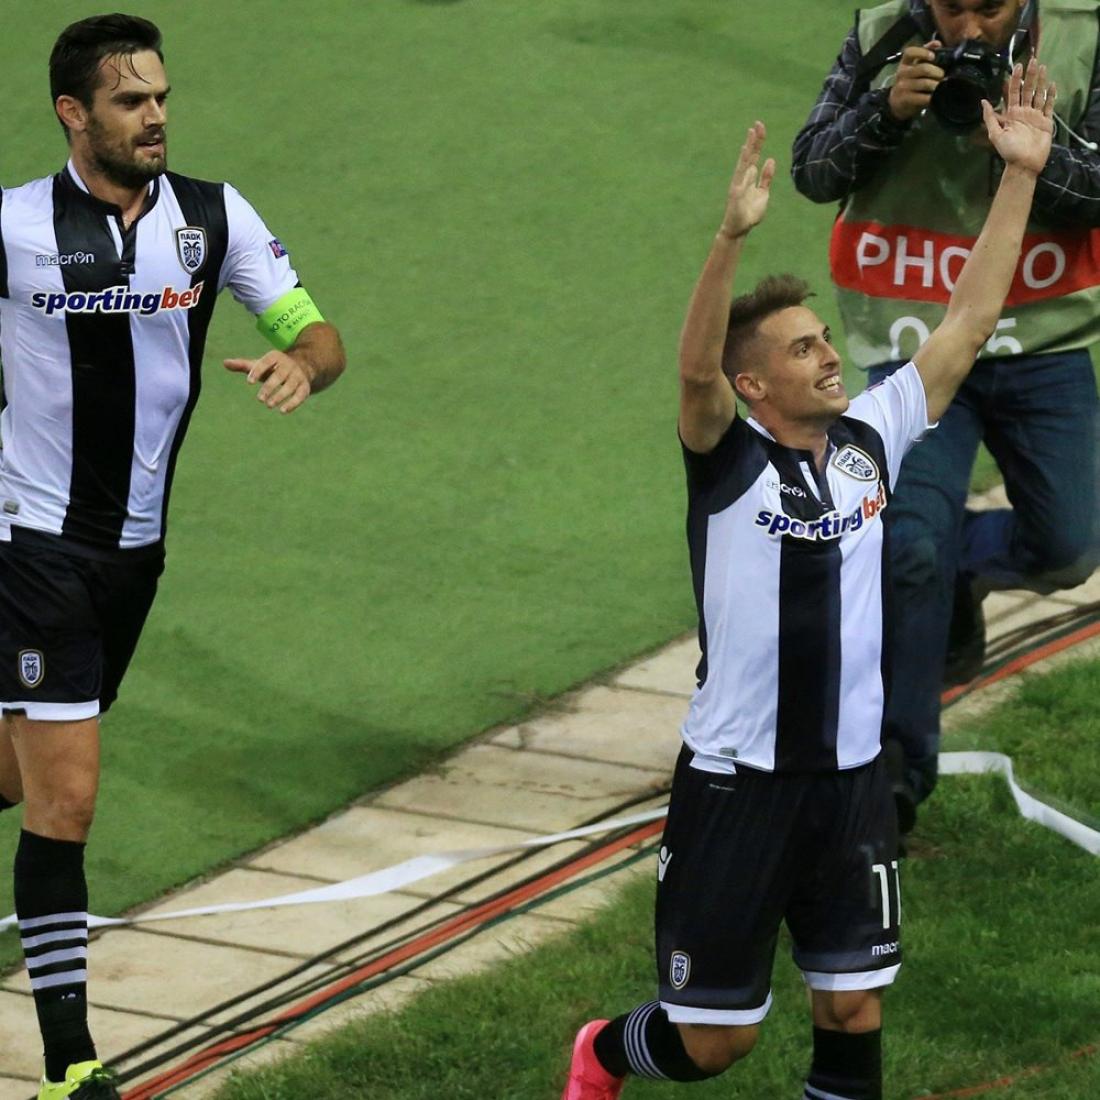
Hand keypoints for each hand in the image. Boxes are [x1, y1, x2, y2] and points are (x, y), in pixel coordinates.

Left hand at [223, 350, 313, 413]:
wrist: (303, 366)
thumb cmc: (274, 368)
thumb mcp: (260, 364)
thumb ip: (243, 365)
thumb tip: (224, 363)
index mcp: (276, 357)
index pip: (266, 362)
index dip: (258, 371)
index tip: (249, 382)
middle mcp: (289, 365)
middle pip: (279, 376)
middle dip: (269, 387)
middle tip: (259, 399)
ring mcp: (298, 376)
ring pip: (290, 386)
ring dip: (280, 396)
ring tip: (268, 405)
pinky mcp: (305, 387)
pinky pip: (300, 396)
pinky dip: (292, 404)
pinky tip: (282, 411)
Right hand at [719, 121, 775, 238]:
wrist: (739, 229)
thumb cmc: (750, 213)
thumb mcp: (763, 193)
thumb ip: (766, 177)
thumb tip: (770, 159)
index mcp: (749, 177)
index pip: (754, 155)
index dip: (757, 142)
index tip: (760, 127)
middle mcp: (742, 177)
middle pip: (749, 155)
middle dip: (754, 141)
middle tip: (757, 124)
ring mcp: (738, 184)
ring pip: (744, 163)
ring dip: (748, 150)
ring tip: (750, 135)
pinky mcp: (736, 194)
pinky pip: (741, 179)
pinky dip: (745, 170)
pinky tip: (748, 159)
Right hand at [887, 41, 943, 121]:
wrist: (896, 103)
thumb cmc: (910, 82)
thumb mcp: (914, 67)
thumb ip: (925, 55)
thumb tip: (937, 43)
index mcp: (905, 63)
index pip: (910, 52)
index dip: (923, 52)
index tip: (933, 56)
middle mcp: (902, 73)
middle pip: (923, 68)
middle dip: (938, 72)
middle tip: (943, 76)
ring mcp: (902, 87)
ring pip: (925, 83)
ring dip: (936, 85)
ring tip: (941, 87)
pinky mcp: (904, 99)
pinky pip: (922, 97)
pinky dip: (931, 97)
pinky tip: (934, 97)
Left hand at [982, 59, 1054, 175]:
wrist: (1024, 164)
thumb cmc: (1009, 151)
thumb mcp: (995, 134)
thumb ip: (990, 118)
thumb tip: (983, 101)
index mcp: (1011, 114)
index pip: (1013, 93)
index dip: (1014, 80)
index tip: (1016, 67)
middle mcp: (1024, 112)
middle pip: (1027, 89)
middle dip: (1029, 75)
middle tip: (1032, 60)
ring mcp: (1036, 115)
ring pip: (1038, 94)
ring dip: (1040, 81)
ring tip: (1042, 66)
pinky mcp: (1046, 121)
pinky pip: (1049, 105)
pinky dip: (1051, 95)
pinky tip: (1052, 84)